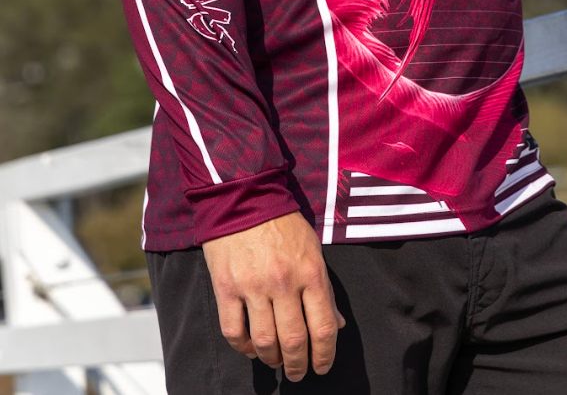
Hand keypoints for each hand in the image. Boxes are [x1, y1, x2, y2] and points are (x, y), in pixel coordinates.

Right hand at [202, 211, 344, 380]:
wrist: (244, 196)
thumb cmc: (283, 224)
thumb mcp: (313, 250)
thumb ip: (324, 290)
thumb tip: (337, 325)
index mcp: (310, 272)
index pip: (323, 328)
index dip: (325, 356)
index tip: (322, 367)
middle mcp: (283, 282)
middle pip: (294, 342)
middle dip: (298, 366)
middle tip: (298, 372)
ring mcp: (253, 286)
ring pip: (264, 342)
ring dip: (272, 360)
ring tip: (275, 362)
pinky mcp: (226, 287)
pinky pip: (234, 331)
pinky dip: (243, 348)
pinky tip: (251, 348)